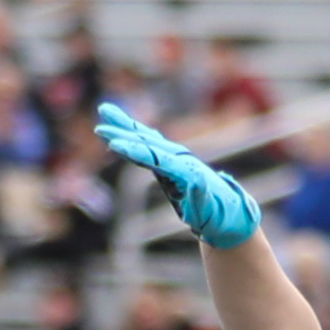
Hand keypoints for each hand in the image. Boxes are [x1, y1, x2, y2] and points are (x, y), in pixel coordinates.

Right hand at [95, 102, 262, 248]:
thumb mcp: (210, 211)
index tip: (115, 146)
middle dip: (124, 134)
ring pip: (146, 138)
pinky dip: (133, 134)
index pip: (156, 158)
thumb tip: (196, 182)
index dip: (135, 151)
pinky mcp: (170, 162)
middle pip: (148, 142)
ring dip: (125, 126)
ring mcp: (175, 158)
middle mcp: (180, 159)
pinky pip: (148, 145)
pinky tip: (120, 127)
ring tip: (104, 111)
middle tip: (100, 128)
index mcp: (187, 171)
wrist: (230, 214)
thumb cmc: (220, 217)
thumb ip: (201, 198)